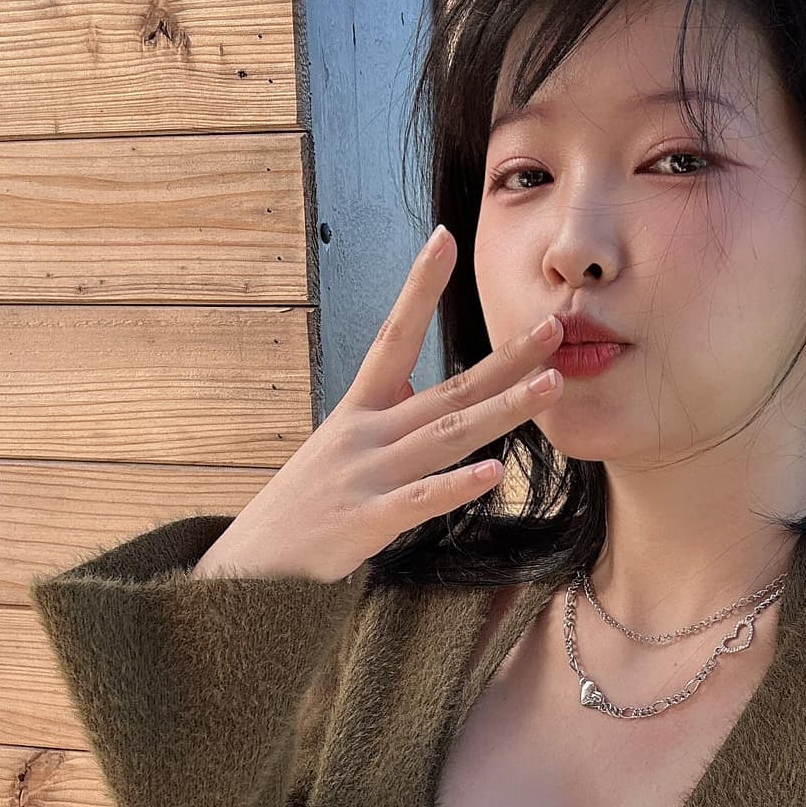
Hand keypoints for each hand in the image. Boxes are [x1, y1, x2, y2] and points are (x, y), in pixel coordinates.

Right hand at [194, 227, 562, 581]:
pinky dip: (456, 486)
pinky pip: (420, 501)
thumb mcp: (339, 446)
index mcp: (358, 410)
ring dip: (502, 409)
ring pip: (446, 436)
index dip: (418, 288)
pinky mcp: (366, 522)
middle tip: (553, 326)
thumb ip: (381, 414)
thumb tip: (413, 379)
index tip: (445, 240)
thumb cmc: (303, 506)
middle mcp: (365, 434)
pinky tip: (494, 473)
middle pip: (447, 387)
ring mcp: (367, 476)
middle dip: (504, 357)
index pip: (393, 335)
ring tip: (551, 384)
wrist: (251, 567)